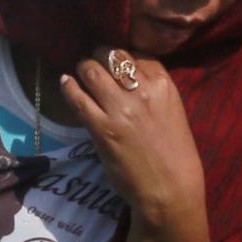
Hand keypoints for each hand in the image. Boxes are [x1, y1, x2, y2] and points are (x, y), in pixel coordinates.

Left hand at [49, 47, 206, 227]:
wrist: (170, 188)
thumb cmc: (175, 155)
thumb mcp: (172, 112)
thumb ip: (153, 93)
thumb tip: (128, 80)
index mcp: (163, 84)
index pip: (136, 54)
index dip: (122, 56)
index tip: (115, 64)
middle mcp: (141, 90)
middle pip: (111, 55)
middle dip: (99, 55)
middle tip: (94, 64)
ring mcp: (119, 108)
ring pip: (91, 69)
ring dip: (83, 68)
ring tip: (81, 74)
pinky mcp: (101, 128)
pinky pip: (77, 97)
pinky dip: (69, 86)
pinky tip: (66, 83)